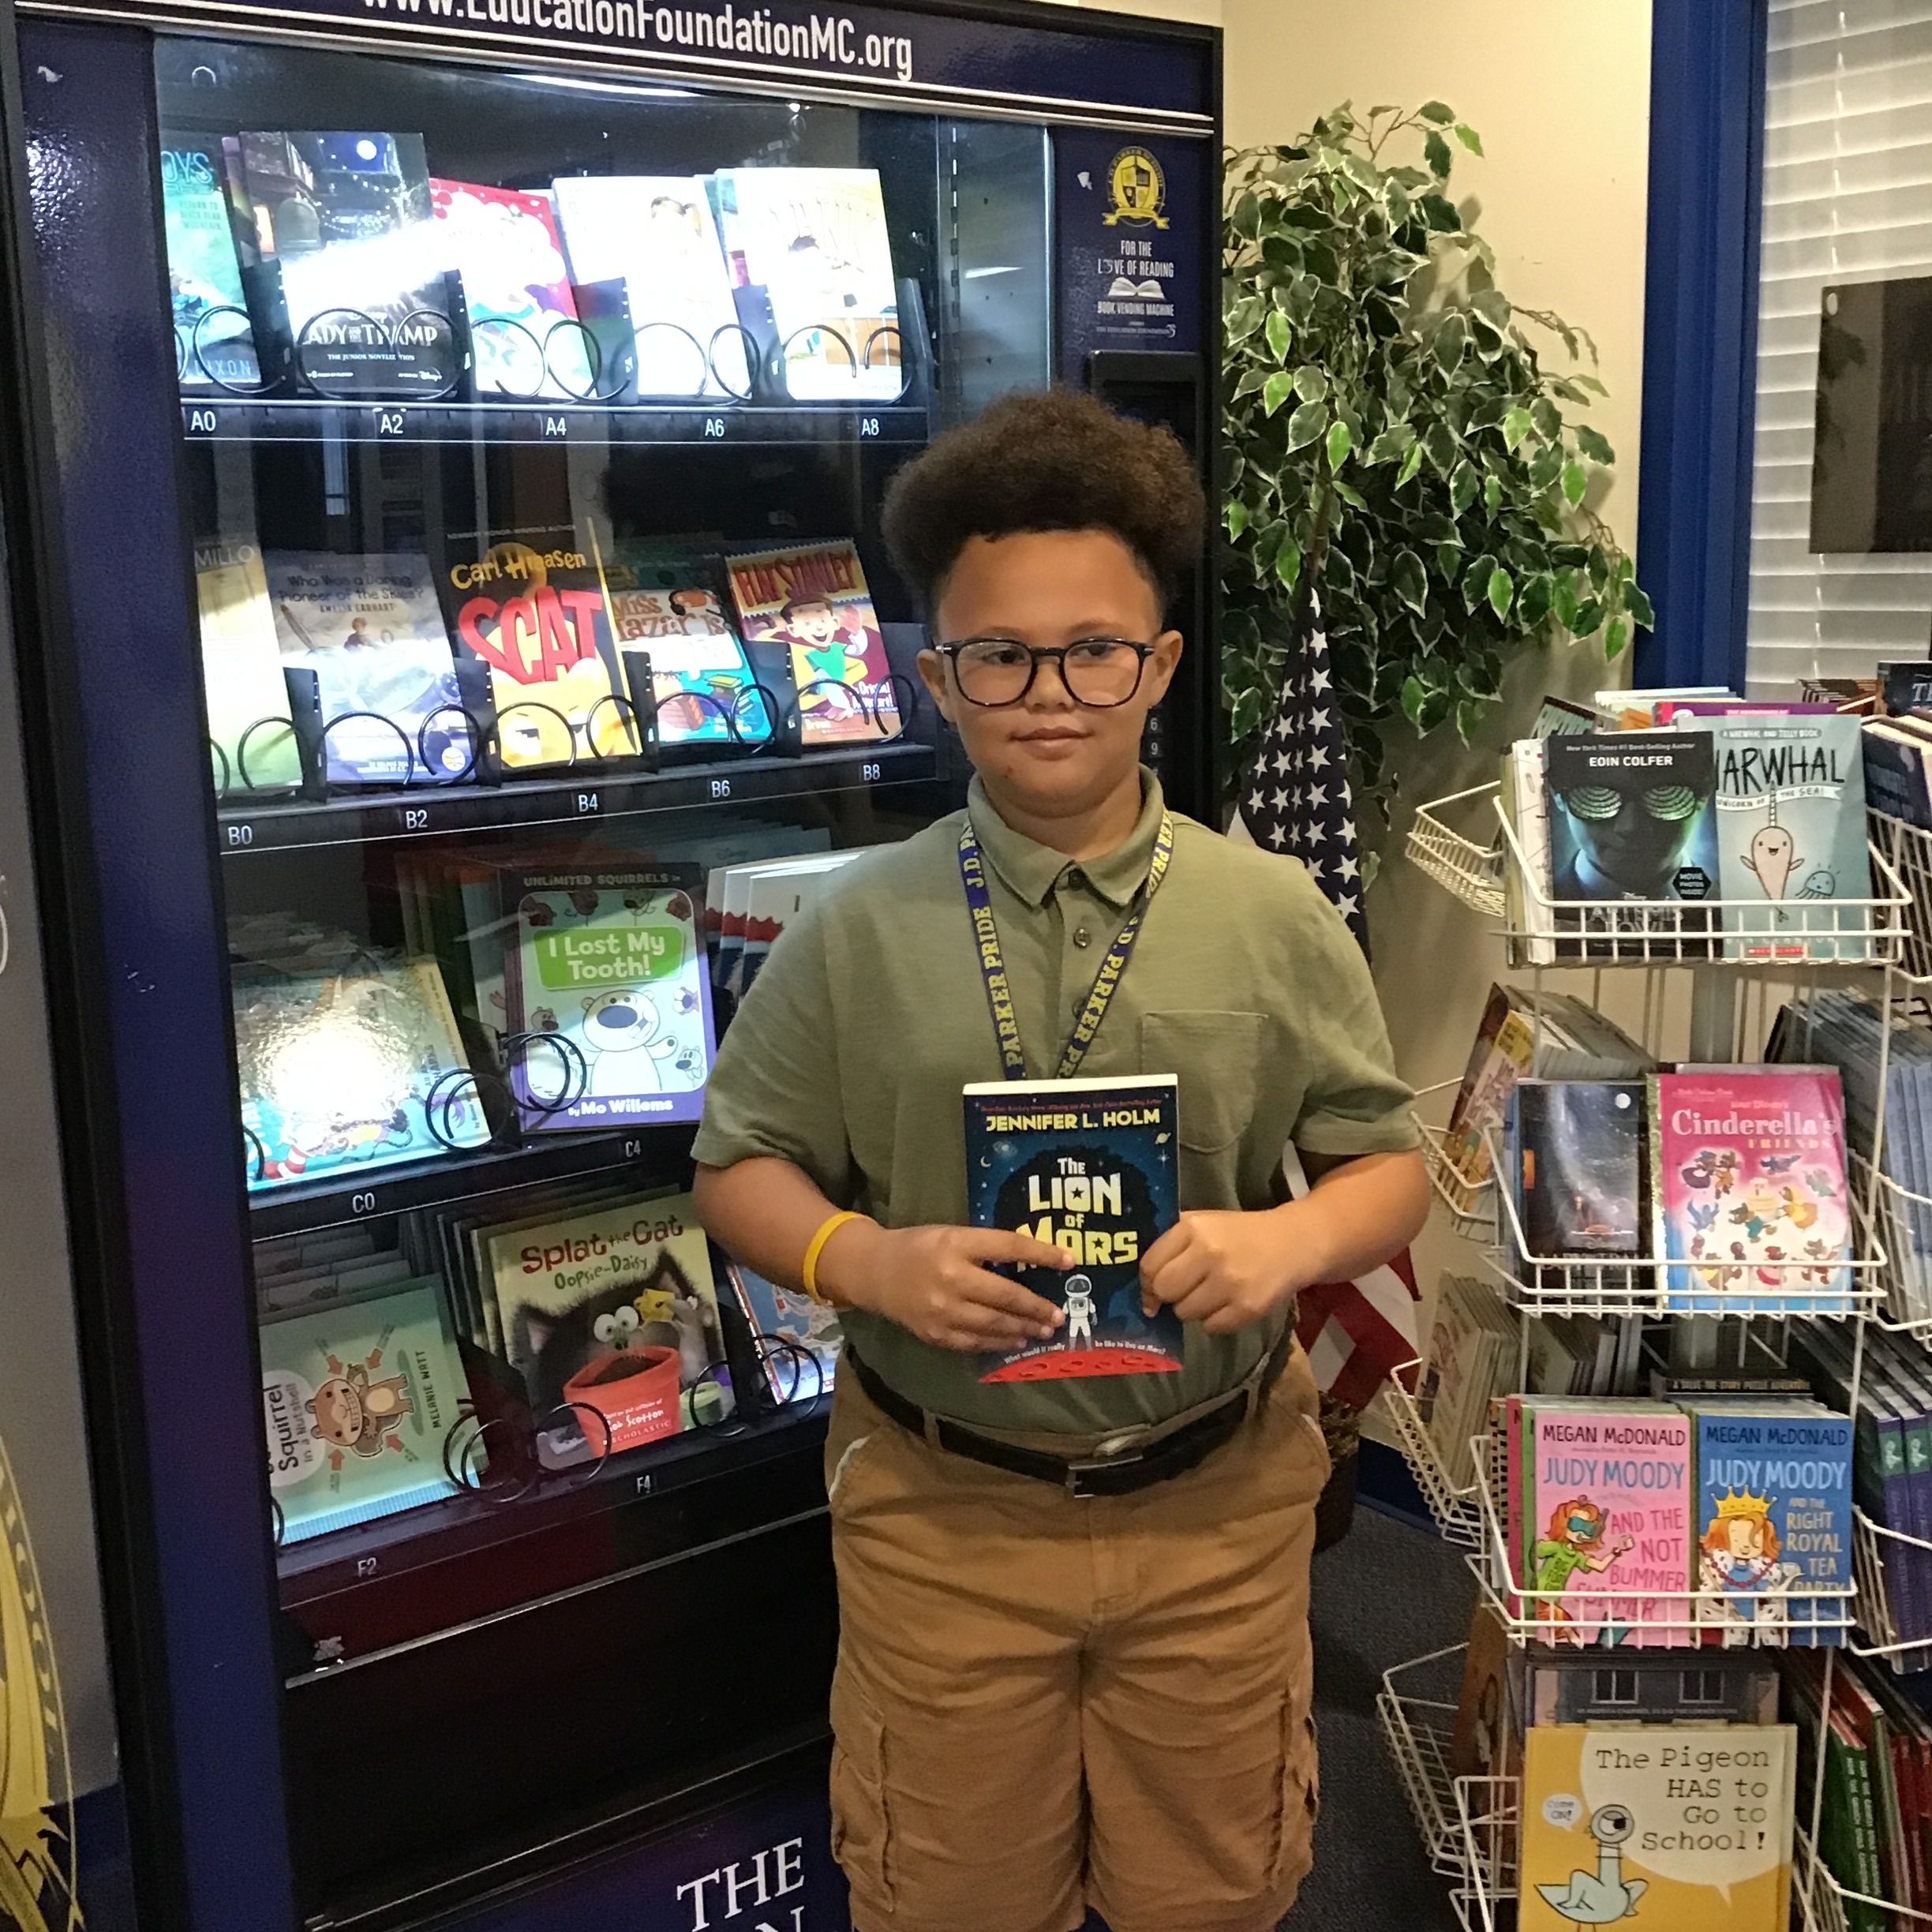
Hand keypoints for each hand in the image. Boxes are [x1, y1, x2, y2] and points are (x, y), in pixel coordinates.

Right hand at [818, 1220, 1070, 1352]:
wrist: (874, 1272)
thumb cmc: (919, 1247)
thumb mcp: (951, 1234)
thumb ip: (985, 1246)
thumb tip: (1031, 1259)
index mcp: (955, 1243)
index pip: (1009, 1246)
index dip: (1042, 1254)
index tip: (1069, 1262)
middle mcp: (950, 1277)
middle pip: (1006, 1294)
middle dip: (1037, 1307)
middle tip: (1059, 1314)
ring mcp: (942, 1310)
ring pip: (994, 1324)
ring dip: (1024, 1328)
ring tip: (1044, 1329)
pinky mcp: (935, 1333)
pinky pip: (975, 1341)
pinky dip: (999, 1342)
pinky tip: (1015, 1340)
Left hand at [1138, 1207, 1305, 1334]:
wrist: (1292, 1243)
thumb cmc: (1239, 1234)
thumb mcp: (1203, 1222)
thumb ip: (1171, 1241)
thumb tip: (1139, 1276)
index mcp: (1193, 1228)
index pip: (1150, 1265)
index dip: (1146, 1281)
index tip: (1151, 1288)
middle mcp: (1209, 1253)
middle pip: (1164, 1291)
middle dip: (1168, 1295)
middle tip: (1181, 1291)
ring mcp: (1229, 1283)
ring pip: (1185, 1313)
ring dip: (1191, 1308)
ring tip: (1208, 1294)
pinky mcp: (1247, 1308)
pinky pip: (1210, 1327)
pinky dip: (1213, 1320)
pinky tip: (1226, 1303)